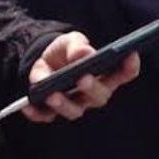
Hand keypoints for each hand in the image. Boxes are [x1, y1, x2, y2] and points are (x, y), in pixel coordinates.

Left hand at [23, 32, 140, 122]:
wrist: (43, 58)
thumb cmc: (66, 51)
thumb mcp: (71, 41)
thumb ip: (78, 46)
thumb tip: (82, 54)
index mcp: (103, 75)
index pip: (122, 74)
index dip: (129, 67)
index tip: (131, 54)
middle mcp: (91, 94)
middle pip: (99, 96)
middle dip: (92, 88)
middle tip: (84, 78)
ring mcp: (73, 104)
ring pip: (74, 111)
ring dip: (64, 104)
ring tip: (52, 95)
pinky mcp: (51, 111)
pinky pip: (45, 116)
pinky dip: (36, 114)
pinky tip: (27, 107)